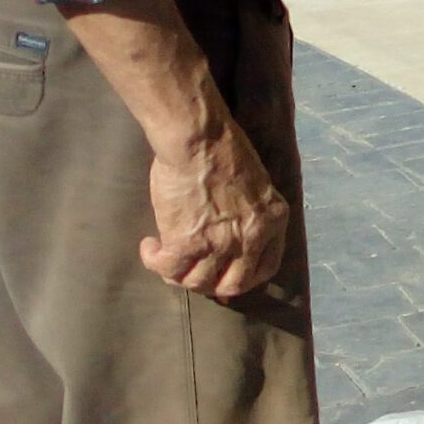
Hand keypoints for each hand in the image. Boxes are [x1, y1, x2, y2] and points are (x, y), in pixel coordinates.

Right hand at [141, 119, 288, 298]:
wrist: (199, 139)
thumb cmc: (224, 150)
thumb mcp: (256, 185)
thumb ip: (251, 213)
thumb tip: (233, 235)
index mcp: (274, 221)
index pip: (266, 268)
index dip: (244, 277)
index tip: (226, 275)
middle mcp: (252, 238)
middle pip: (233, 284)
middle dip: (211, 285)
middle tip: (192, 273)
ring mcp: (221, 245)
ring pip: (198, 282)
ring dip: (179, 275)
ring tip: (167, 257)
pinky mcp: (188, 243)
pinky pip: (169, 269)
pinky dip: (155, 263)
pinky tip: (150, 248)